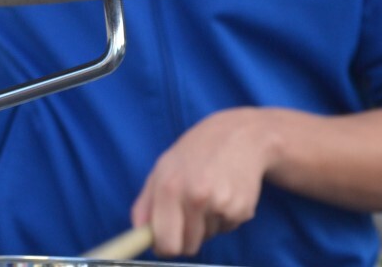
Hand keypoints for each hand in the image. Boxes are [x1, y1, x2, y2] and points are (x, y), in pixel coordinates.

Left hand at [132, 108, 277, 258]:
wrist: (240, 135)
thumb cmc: (195, 151)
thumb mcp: (162, 167)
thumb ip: (145, 204)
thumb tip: (139, 234)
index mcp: (170, 187)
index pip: (166, 243)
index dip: (164, 247)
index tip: (165, 242)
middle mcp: (196, 197)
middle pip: (188, 248)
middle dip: (186, 237)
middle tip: (189, 212)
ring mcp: (221, 204)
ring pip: (207, 237)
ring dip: (206, 223)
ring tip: (210, 193)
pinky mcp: (242, 209)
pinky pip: (226, 229)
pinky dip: (224, 216)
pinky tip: (225, 191)